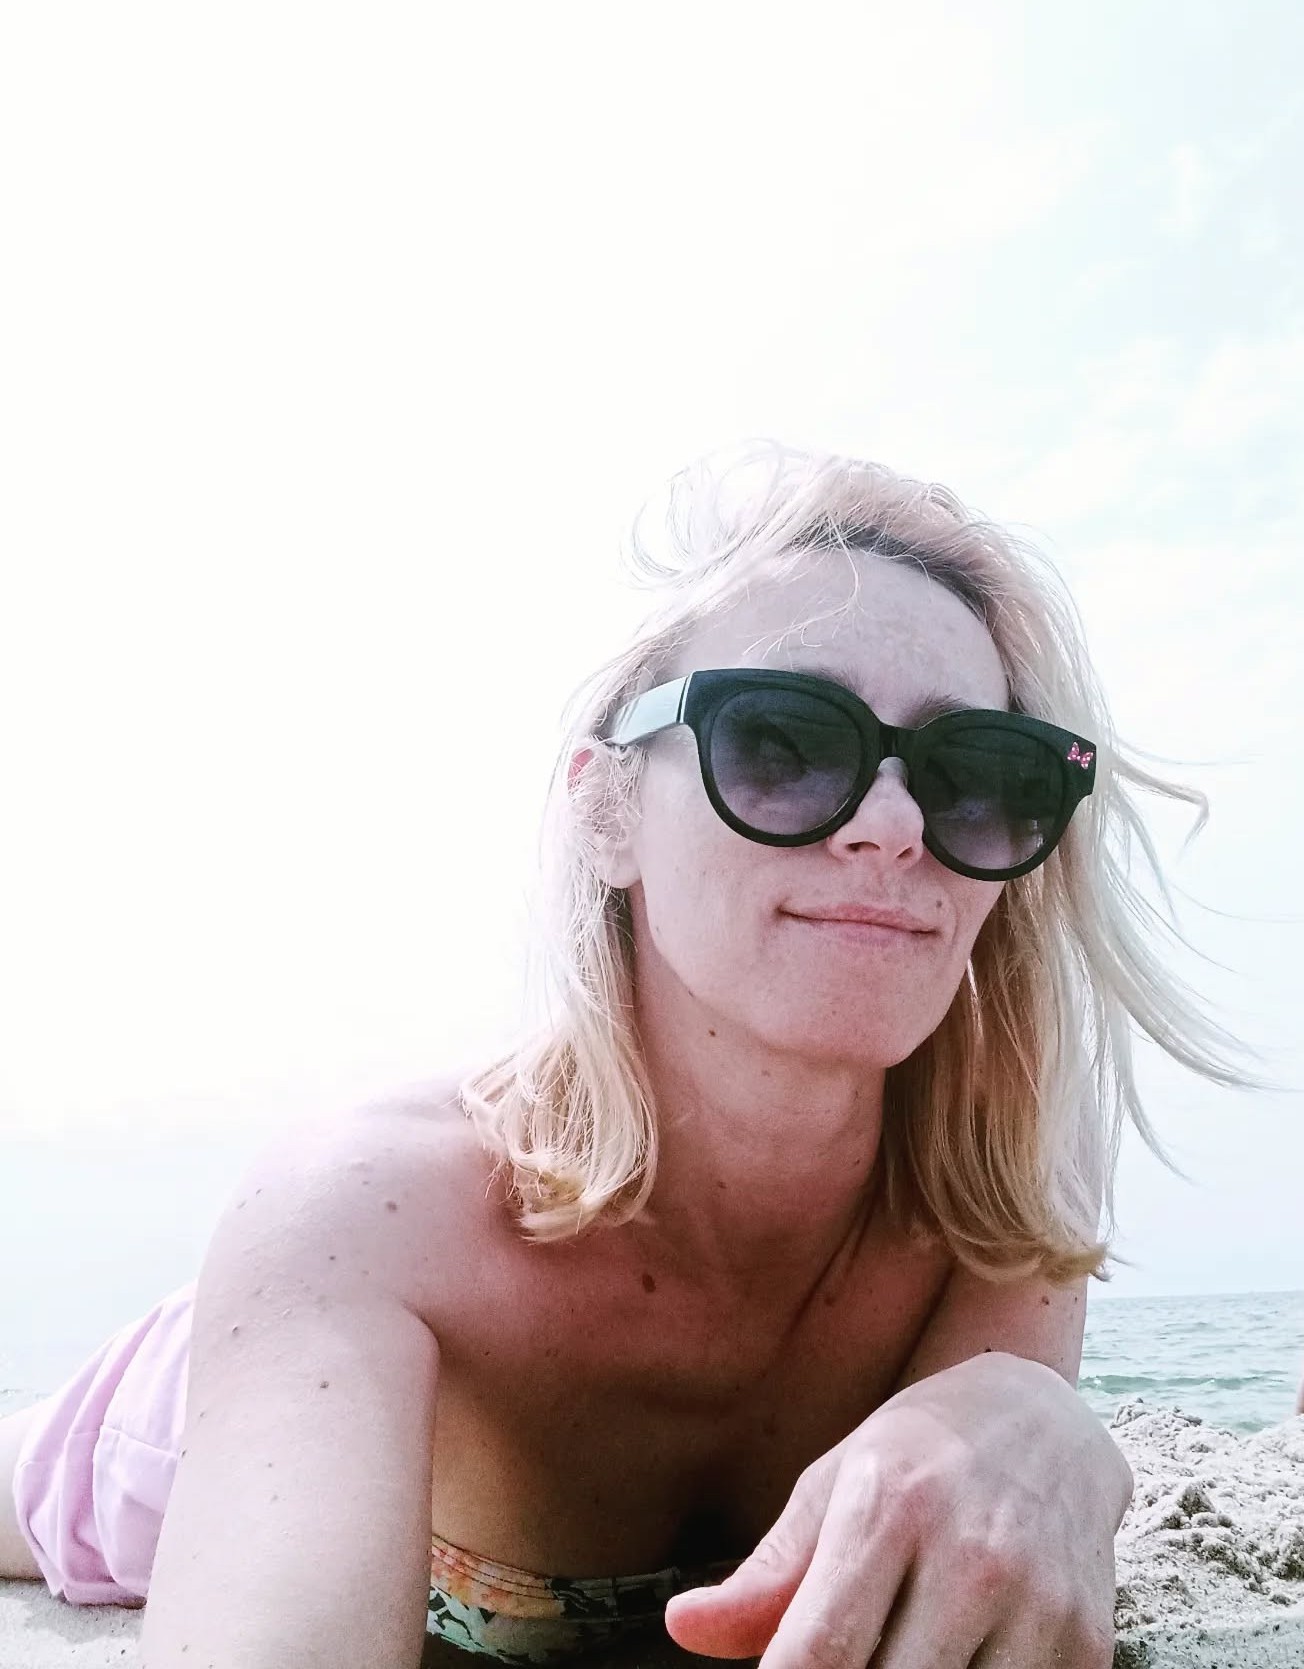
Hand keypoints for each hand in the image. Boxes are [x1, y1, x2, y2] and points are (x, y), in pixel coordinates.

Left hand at [664, 1352, 1131, 1668]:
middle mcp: (969, 1556)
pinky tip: (952, 1661)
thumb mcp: (834, 1485)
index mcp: (888, 1509)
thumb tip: (684, 1629)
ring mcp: (1038, 1603)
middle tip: (833, 1667)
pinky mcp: (1088, 1641)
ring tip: (892, 1655)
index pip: (818, 1652)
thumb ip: (767, 1573)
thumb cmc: (916, 1453)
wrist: (1046, 1418)